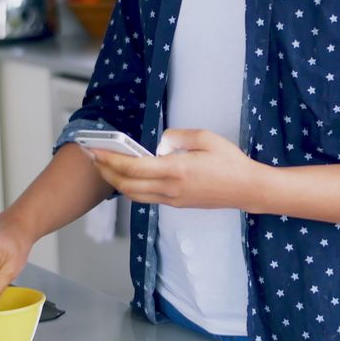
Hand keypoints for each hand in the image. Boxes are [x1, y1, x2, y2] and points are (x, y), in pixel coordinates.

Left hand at [88, 128, 264, 209]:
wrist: (246, 189)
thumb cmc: (230, 162)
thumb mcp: (206, 138)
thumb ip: (178, 136)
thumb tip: (160, 142)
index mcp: (176, 170)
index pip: (134, 167)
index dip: (111, 159)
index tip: (97, 151)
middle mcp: (171, 188)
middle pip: (127, 185)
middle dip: (106, 172)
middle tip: (93, 157)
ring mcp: (173, 199)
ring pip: (135, 195)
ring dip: (116, 182)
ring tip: (105, 167)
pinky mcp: (177, 204)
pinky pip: (147, 198)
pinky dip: (132, 188)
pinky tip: (128, 177)